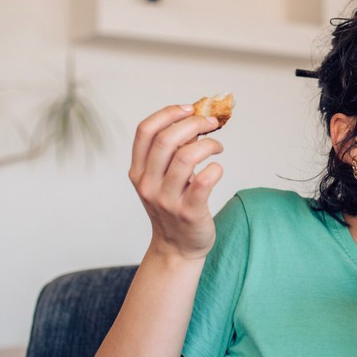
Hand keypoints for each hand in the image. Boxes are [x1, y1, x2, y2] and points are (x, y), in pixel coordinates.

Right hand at [129, 104, 224, 259]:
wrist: (176, 248)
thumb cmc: (173, 207)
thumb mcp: (161, 179)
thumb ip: (171, 153)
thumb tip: (195, 120)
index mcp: (138, 171)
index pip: (145, 131)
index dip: (168, 113)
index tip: (189, 108)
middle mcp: (148, 184)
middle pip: (166, 140)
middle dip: (193, 123)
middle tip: (212, 124)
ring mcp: (167, 199)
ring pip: (186, 157)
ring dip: (208, 145)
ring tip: (217, 147)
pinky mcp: (189, 212)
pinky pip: (204, 181)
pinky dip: (216, 169)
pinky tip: (217, 169)